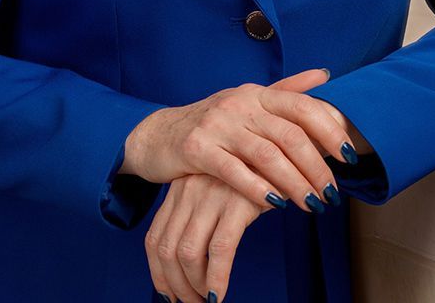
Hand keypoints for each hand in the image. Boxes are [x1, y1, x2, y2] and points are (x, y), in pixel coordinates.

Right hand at [122, 68, 353, 210]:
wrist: (158, 135)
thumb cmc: (213, 123)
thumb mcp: (247, 101)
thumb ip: (286, 90)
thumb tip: (324, 75)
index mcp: (256, 93)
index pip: (302, 107)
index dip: (330, 131)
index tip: (349, 157)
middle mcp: (237, 104)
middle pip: (289, 136)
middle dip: (317, 168)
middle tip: (331, 194)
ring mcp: (215, 125)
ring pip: (266, 156)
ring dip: (295, 184)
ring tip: (312, 205)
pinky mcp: (196, 148)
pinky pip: (234, 171)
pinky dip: (259, 189)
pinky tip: (275, 204)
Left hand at [145, 174, 268, 302]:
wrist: (280, 146)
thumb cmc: (250, 175)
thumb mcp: (215, 191)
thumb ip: (199, 216)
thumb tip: (190, 258)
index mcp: (177, 192)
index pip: (154, 238)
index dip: (157, 271)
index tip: (167, 293)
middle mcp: (188, 193)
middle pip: (166, 249)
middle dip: (174, 284)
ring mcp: (210, 197)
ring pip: (189, 253)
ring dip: (194, 285)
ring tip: (207, 301)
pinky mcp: (237, 203)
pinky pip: (220, 250)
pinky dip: (217, 278)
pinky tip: (220, 294)